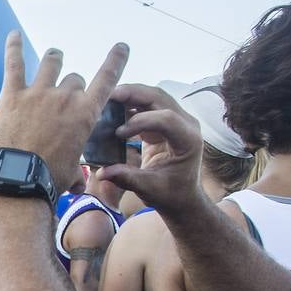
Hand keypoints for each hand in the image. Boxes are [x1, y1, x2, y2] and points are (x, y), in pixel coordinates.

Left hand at [0, 31, 130, 193]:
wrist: (18, 179)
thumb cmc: (47, 180)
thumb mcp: (70, 174)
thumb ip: (76, 173)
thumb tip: (77, 186)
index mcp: (85, 114)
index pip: (107, 79)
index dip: (115, 61)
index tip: (120, 48)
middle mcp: (66, 97)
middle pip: (74, 78)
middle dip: (70, 85)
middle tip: (61, 97)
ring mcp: (39, 92)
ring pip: (51, 63)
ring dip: (53, 60)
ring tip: (53, 58)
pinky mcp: (13, 94)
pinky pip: (15, 63)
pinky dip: (14, 47)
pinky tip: (13, 34)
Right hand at [97, 84, 208, 218]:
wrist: (181, 196)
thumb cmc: (170, 195)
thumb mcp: (149, 189)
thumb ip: (127, 178)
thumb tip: (102, 172)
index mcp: (188, 140)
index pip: (166, 119)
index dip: (140, 121)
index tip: (118, 133)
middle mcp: (186, 124)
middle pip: (160, 99)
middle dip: (134, 94)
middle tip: (109, 95)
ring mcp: (176, 120)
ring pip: (153, 97)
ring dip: (131, 95)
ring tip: (108, 97)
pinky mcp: (164, 123)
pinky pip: (147, 106)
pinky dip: (130, 104)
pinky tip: (113, 108)